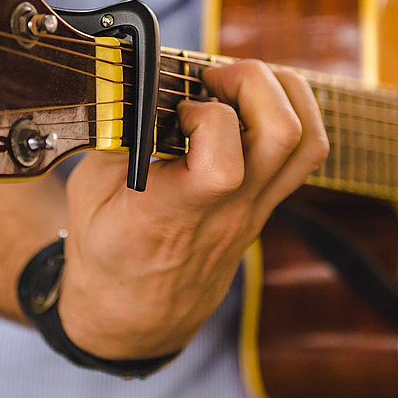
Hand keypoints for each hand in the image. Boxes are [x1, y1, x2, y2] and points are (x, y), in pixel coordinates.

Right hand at [56, 60, 328, 360]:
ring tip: (240, 85)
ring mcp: (255, 210)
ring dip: (284, 93)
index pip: (222, 164)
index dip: (206, 117)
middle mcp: (228, 210)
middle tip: (216, 78)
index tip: (178, 109)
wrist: (137, 318)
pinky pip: (305, 156)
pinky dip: (293, 115)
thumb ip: (115, 134)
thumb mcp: (88, 192)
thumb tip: (138, 80)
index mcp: (174, 212)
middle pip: (284, 134)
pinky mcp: (267, 206)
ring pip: (309, 142)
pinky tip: (252, 106)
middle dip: (255, 81)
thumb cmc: (108, 251)